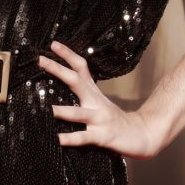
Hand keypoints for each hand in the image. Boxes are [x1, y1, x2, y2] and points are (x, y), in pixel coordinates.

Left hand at [38, 40, 163, 158]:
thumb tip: (61, 83)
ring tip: (45, 109)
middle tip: (41, 59)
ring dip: (60, 111)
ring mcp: (99, 118)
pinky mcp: (102, 137)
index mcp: (93, 92)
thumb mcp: (99, 101)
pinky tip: (58, 140)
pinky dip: (70, 139)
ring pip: (77, 113)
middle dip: (58, 70)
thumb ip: (82, 92)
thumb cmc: (114, 119)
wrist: (143, 135)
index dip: (68, 54)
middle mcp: (95, 102)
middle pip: (75, 81)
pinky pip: (83, 137)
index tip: (53, 44)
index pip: (80, 67)